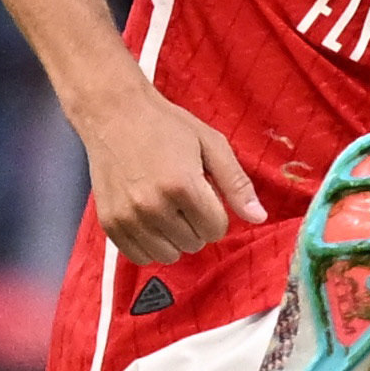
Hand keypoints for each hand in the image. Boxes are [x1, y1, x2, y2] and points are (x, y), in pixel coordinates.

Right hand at [73, 88, 266, 265]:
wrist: (114, 114)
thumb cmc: (165, 125)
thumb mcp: (211, 144)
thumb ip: (236, 183)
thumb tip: (259, 218)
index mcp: (183, 186)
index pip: (216, 230)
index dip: (216, 213)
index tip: (204, 194)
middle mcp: (153, 206)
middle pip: (194, 243)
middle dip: (195, 224)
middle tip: (182, 197)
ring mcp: (128, 217)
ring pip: (168, 255)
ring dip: (173, 237)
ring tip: (165, 209)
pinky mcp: (110, 223)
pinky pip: (139, 256)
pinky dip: (149, 245)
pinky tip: (149, 221)